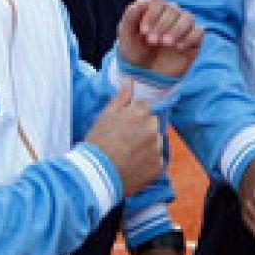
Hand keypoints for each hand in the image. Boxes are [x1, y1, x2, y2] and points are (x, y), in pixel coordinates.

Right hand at [84, 81, 161, 196]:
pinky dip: (148, 164)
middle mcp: (153, 128)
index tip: (124, 127)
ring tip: (128, 156)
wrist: (94, 175)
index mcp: (141, 112)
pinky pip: (157, 161)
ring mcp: (157, 148)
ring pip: (156, 142)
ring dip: (147, 147)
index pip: (145, 107)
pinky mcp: (159, 166)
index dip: (134, 116)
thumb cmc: (97, 143)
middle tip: (124, 142)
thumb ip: (122, 97)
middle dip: (142, 130)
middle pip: (152, 124)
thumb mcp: (105, 116)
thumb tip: (130, 80)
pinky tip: (134, 167)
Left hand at [116, 0, 203, 77]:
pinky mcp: (193, 40)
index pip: (158, 0)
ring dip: (177, 29)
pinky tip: (178, 48)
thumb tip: (144, 1)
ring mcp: (183, 27)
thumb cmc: (134, 51)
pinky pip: (199, 31)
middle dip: (162, 25)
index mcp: (154, 9)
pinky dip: (189, 37)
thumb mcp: (126, 34)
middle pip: (173, 9)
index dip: (152, 13)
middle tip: (152, 41)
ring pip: (188, 17)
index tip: (143, 31)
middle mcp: (170, 15)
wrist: (143, 74)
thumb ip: (131, 15)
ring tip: (166, 43)